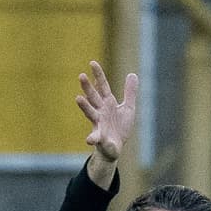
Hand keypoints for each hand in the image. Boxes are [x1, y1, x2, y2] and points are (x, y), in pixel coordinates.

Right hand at [76, 60, 136, 174]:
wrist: (115, 148)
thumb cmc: (119, 127)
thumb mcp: (128, 108)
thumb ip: (130, 92)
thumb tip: (132, 74)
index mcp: (107, 103)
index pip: (102, 86)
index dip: (98, 75)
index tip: (92, 62)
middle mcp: (100, 111)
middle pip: (93, 97)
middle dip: (88, 87)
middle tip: (81, 75)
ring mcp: (98, 124)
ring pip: (90, 113)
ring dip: (84, 106)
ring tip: (78, 98)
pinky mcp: (100, 138)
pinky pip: (95, 138)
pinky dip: (92, 138)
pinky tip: (89, 140)